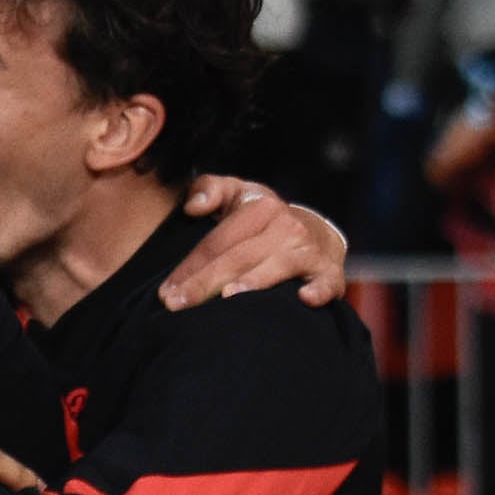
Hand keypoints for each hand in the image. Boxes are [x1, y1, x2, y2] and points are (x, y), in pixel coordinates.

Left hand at [158, 176, 348, 308]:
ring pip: (275, 268)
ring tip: (227, 298)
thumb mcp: (237, 194)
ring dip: (253, 282)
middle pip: (239, 257)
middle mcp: (286, 227)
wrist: (315, 233)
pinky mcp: (329, 274)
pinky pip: (326, 282)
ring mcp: (309, 251)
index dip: (190, 266)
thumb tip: (193, 206)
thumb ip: (210, 189)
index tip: (166, 292)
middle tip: (176, 305)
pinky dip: (319, 290)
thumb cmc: (263, 220)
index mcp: (260, 207)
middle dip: (205, 282)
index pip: (217, 240)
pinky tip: (303, 299)